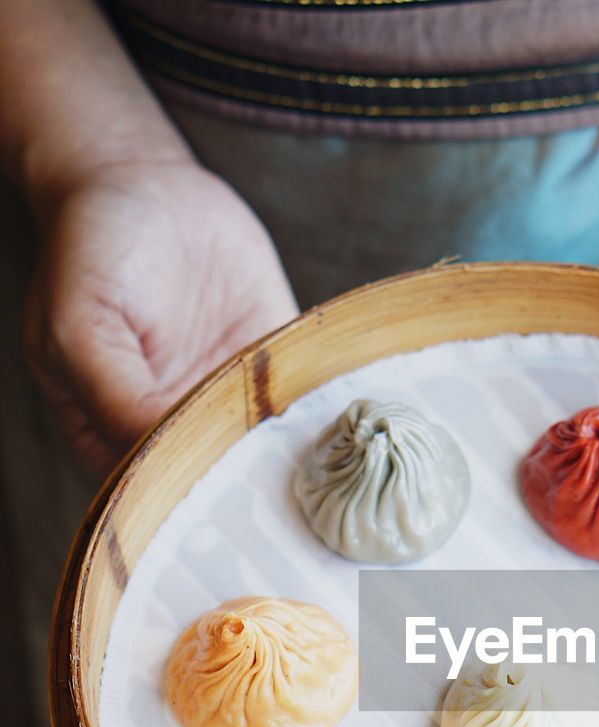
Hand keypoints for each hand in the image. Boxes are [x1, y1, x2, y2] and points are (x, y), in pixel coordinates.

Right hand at [24, 158, 297, 473]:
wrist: (148, 184)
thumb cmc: (95, 250)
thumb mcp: (81, 326)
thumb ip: (114, 398)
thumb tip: (156, 456)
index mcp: (111, 432)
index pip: (151, 490)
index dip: (184, 500)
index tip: (221, 502)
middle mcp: (173, 426)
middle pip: (214, 479)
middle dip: (247, 486)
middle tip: (286, 497)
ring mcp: (226, 401)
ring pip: (263, 450)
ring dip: (293, 459)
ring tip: (326, 470)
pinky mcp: (271, 369)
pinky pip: (302, 403)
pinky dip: (323, 414)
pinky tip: (346, 423)